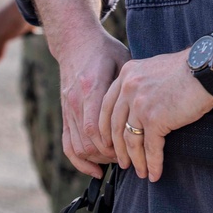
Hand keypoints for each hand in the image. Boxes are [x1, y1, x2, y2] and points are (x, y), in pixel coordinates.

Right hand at [58, 27, 131, 177]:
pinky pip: (68, 145)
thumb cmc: (104, 50)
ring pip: (79, 147)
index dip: (115, 144)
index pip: (98, 128)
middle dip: (111, 155)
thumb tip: (148, 109)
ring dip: (99, 159)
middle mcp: (76, 101)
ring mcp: (67, 109)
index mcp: (92, 87)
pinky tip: (96, 170)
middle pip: (90, 142)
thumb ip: (129, 86)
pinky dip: (80, 162)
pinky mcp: (65, 114)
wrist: (75, 42)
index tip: (135, 148)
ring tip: (119, 160)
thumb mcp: (122, 61)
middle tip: (132, 156)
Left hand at [99, 51, 212, 182]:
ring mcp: (140, 104)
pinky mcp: (155, 119)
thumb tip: (138, 103)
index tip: (109, 142)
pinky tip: (154, 173)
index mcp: (127, 73)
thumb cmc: (189, 68)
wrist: (207, 68)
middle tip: (121, 162)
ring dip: (135, 160)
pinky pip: (150, 148)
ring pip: (131, 140)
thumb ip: (141, 82)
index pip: (107, 106)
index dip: (106, 128)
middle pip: (115, 125)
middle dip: (118, 148)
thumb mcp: (154, 68)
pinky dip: (152, 164)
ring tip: (140, 172)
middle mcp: (128, 88)